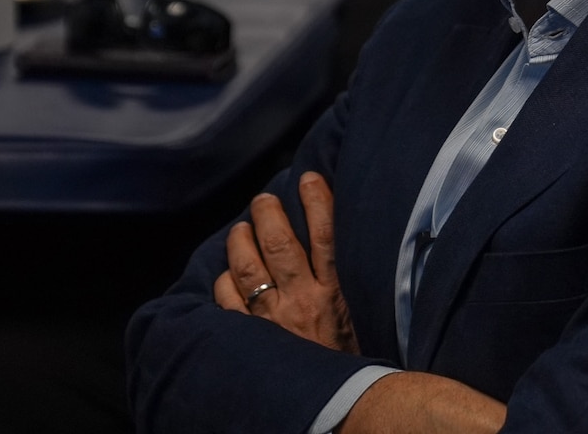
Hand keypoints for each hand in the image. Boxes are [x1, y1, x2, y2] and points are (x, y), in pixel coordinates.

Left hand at [214, 171, 358, 352]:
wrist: (340, 411)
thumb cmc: (353, 365)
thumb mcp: (363, 320)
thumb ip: (351, 287)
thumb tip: (345, 250)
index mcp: (337, 294)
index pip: (326, 233)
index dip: (316, 199)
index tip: (308, 177)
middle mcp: (303, 301)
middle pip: (280, 240)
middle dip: (268, 211)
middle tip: (264, 200)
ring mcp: (274, 320)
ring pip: (248, 264)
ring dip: (241, 238)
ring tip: (242, 227)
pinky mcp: (252, 339)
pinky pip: (228, 301)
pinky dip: (224, 281)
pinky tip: (227, 273)